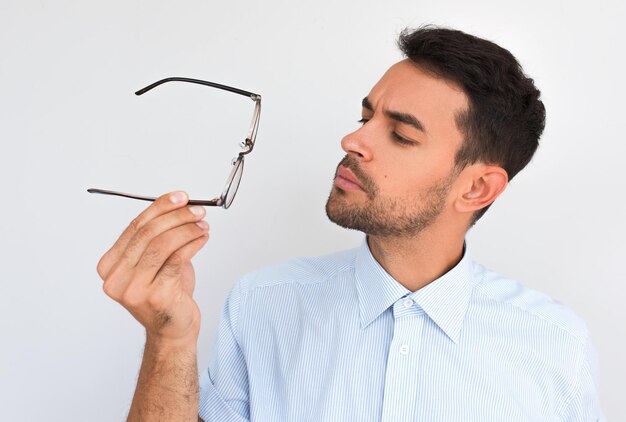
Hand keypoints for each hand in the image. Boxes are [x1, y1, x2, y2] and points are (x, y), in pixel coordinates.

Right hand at [96, 191, 208, 345]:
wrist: (173, 330)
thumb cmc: (165, 293)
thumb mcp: (154, 262)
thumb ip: (156, 236)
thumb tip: (178, 204)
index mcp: (109, 266)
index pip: (134, 227)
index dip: (160, 208)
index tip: (180, 197)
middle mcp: (116, 279)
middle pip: (148, 234)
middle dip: (176, 216)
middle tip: (197, 210)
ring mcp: (134, 289)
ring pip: (163, 245)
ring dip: (187, 229)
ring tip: (202, 225)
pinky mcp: (157, 296)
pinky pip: (178, 259)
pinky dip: (193, 243)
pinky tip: (202, 238)